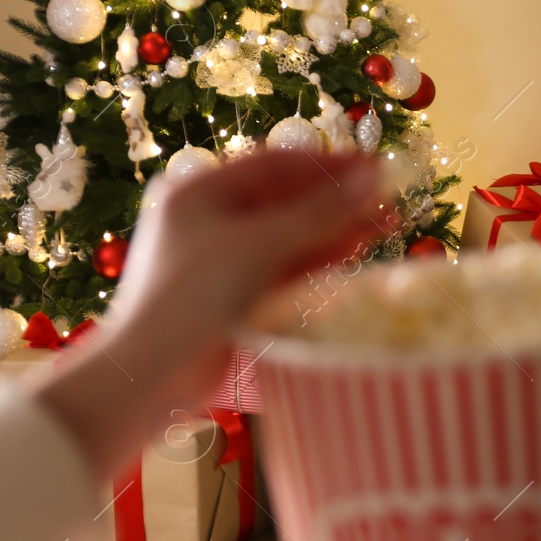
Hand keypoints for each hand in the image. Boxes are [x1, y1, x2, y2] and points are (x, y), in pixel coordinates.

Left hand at [31, 150, 387, 476]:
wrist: (151, 374)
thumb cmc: (193, 296)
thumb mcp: (260, 246)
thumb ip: (319, 213)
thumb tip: (372, 180)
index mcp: (199, 192)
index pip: (276, 165)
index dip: (330, 166)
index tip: (378, 169)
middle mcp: (210, 220)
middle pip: (287, 200)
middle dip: (338, 201)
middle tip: (389, 202)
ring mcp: (223, 260)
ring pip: (291, 236)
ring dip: (336, 231)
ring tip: (385, 226)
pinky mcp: (237, 295)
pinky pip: (286, 267)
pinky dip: (319, 260)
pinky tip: (354, 254)